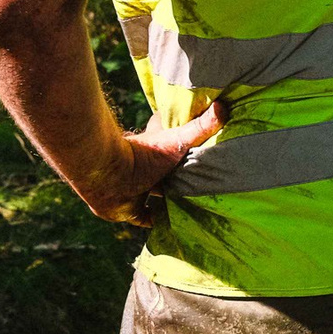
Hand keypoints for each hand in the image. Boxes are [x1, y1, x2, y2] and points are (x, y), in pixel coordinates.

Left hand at [78, 101, 223, 225]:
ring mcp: (137, 190)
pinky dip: (156, 222)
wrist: (109, 174)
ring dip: (169, 201)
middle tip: (203, 186)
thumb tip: (223, 106)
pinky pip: (146, 219)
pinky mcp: (130, 210)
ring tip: (193, 208)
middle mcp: (146, 170)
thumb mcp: (178, 141)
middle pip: (166, 174)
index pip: (170, 143)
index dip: (182, 146)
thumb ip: (200, 126)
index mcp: (156, 151)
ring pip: (156, 196)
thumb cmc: (143, 154)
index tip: (199, 150)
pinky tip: (171, 226)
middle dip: (180, 179)